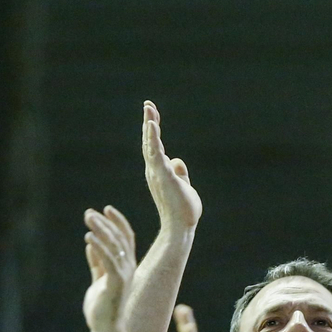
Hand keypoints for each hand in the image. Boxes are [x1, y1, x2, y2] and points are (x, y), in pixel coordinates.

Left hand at [82, 207, 136, 331]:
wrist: (106, 330)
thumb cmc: (102, 308)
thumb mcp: (99, 280)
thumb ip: (97, 263)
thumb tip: (91, 245)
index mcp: (127, 266)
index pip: (126, 238)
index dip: (118, 222)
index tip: (105, 209)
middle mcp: (129, 268)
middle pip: (120, 238)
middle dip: (105, 223)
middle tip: (89, 213)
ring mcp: (124, 275)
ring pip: (114, 246)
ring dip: (101, 230)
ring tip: (88, 218)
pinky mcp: (116, 283)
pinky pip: (108, 260)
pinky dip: (99, 247)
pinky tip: (88, 238)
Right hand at [142, 102, 201, 230]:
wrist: (180, 227)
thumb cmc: (182, 210)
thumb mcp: (183, 185)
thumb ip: (179, 173)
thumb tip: (177, 161)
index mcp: (158, 172)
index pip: (154, 147)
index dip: (152, 131)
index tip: (152, 114)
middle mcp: (154, 171)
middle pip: (149, 142)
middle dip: (149, 122)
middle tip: (148, 104)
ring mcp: (157, 173)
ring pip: (151, 145)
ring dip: (150, 126)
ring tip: (149, 109)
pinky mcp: (163, 175)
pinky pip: (156, 154)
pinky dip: (152, 139)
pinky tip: (152, 125)